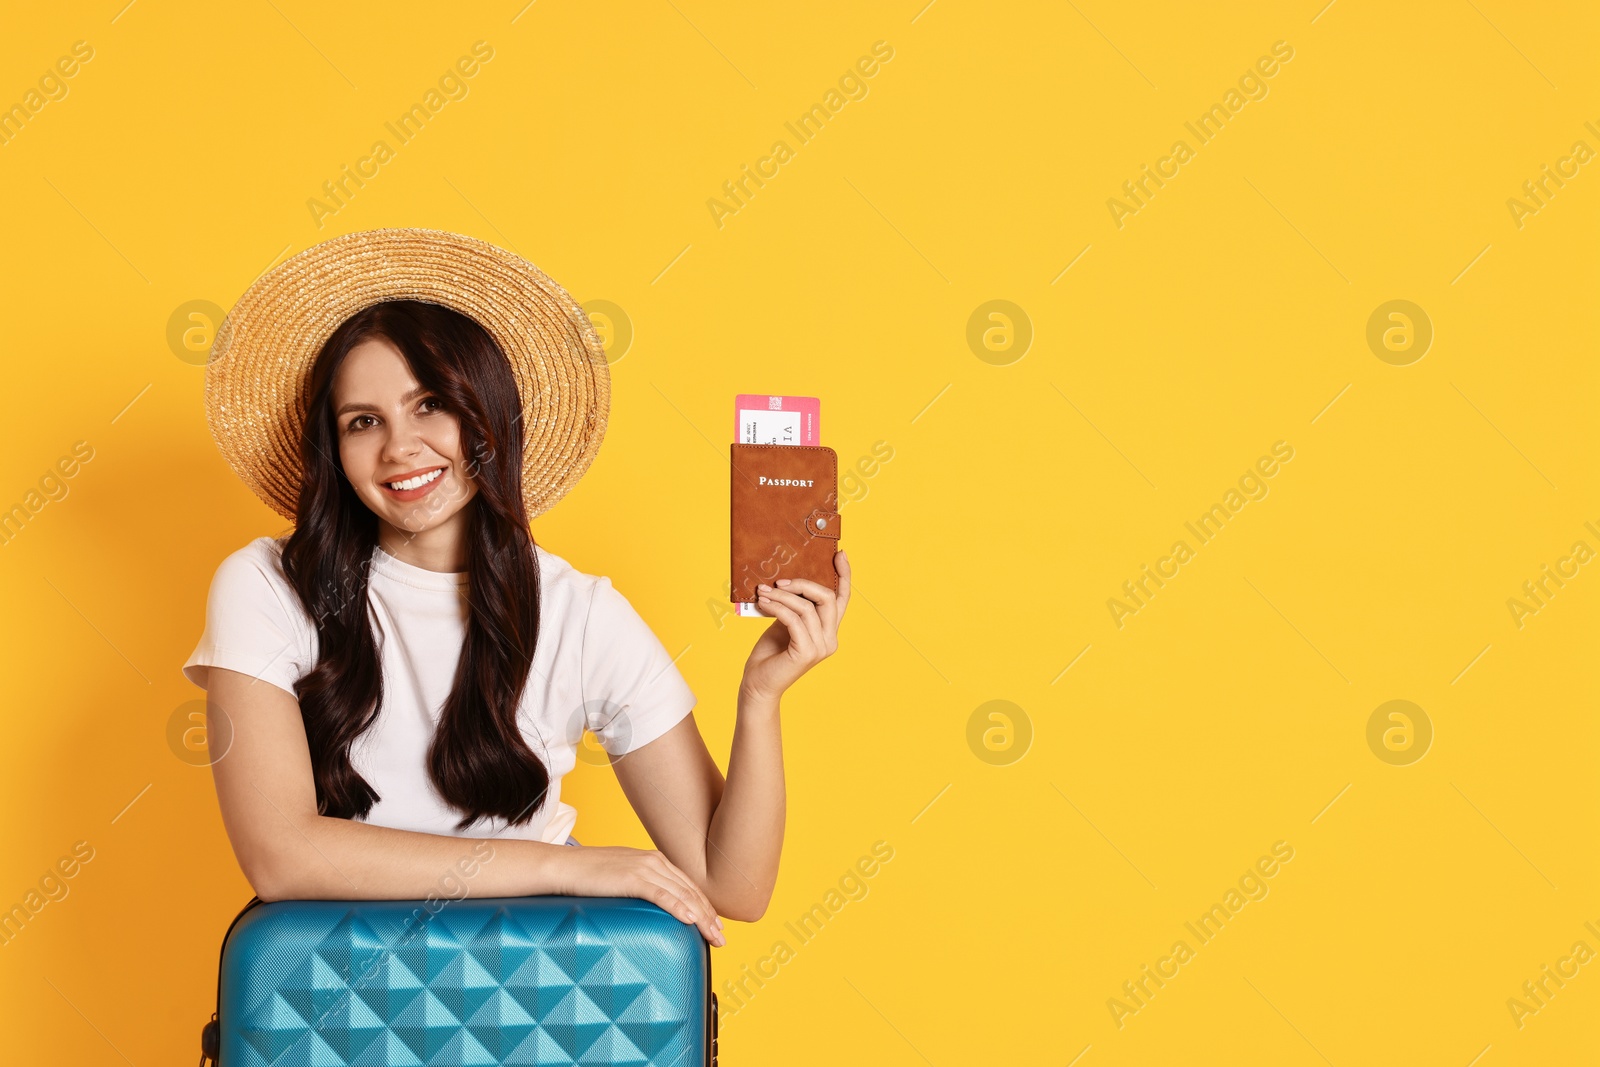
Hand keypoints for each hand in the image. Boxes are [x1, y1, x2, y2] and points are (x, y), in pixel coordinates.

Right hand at [554, 844, 725, 946]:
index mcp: (654, 860)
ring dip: (701, 917)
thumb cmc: (588, 876)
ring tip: (713, 936)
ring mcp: (644, 868)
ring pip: (682, 894)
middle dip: (709, 916)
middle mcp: (654, 861)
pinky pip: (661, 895)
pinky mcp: (632, 877)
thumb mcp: (622, 877)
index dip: (705, 906)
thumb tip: (652, 905)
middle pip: (690, 891)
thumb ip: (640, 885)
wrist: (564, 867)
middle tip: (721, 938)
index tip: (716, 925)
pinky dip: (679, 907)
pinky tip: (690, 920)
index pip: (687, 885)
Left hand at [742, 548, 849, 701]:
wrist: (758, 683)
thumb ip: (794, 606)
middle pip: (827, 598)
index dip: (844, 576)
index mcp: (828, 631)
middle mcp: (830, 639)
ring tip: (763, 592)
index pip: (842, 600)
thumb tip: (787, 580)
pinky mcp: (807, 653)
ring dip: (782, 596)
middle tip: (779, 581)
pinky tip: (763, 603)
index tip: (840, 554)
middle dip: (802, 584)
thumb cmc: (770, 653)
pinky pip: (794, 620)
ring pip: (807, 608)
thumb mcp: (784, 622)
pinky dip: (777, 608)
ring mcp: (821, 648)